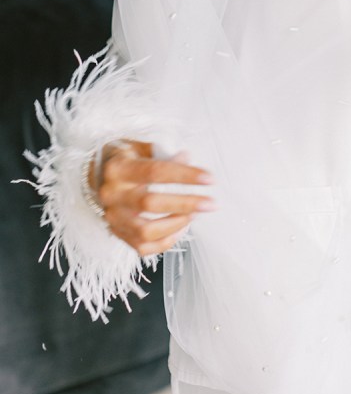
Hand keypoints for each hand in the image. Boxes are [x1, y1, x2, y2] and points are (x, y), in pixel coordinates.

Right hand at [93, 140, 215, 256]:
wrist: (96, 175)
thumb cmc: (124, 159)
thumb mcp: (139, 147)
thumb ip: (162, 153)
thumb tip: (187, 158)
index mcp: (119, 168)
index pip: (155, 172)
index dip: (184, 176)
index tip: (209, 179)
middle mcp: (112, 194)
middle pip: (151, 203)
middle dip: (186, 204)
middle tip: (210, 203)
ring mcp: (112, 216)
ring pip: (145, 231)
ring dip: (176, 224)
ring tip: (194, 215)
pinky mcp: (116, 232)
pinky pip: (142, 247)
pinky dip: (165, 242)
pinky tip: (181, 229)